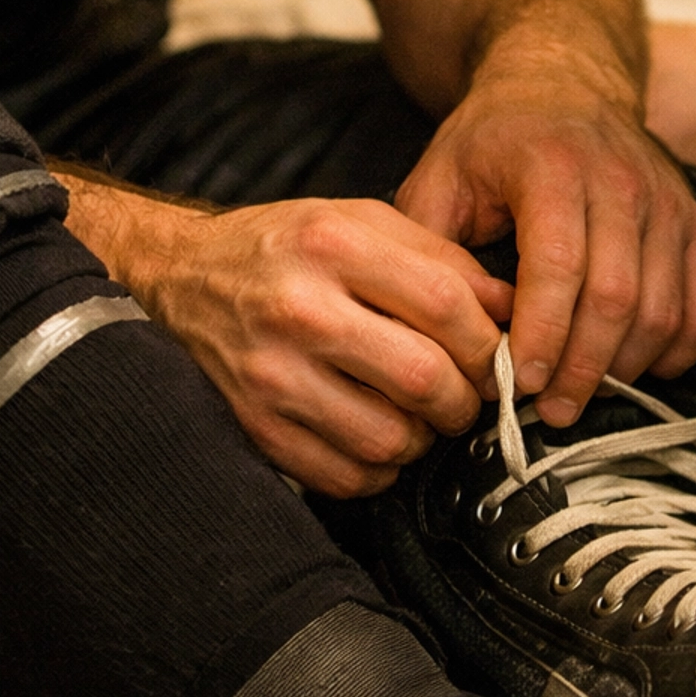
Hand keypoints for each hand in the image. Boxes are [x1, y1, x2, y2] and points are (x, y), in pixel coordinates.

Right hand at [59, 181, 511, 496]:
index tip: (499, 354)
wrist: (183, 275)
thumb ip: (440, 259)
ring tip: (420, 413)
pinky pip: (345, 475)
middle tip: (468, 393)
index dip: (490, 340)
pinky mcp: (255, 425)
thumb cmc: (282, 245)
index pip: (446, 305)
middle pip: (424, 378)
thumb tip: (512, 311)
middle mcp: (299, 308)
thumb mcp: (361, 221)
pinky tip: (378, 433)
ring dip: (424, 437)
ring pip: (389, 437)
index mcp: (332, 244)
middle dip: (466, 397)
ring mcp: (272, 374)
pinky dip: (379, 467)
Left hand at [395, 56, 695, 426]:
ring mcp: (668, 202)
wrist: (563, 80)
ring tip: (582, 394)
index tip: (519, 384)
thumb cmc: (491, 140)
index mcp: (551, 165)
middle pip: (617, 298)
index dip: (542, 336)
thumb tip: (434, 331)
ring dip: (626, 369)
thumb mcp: (438, 176)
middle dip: (582, 369)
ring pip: (664, 310)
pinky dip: (678, 352)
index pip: (558, 267)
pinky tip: (636, 367)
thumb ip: (428, 249)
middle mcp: (621, 180)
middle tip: (550, 412)